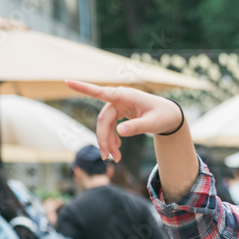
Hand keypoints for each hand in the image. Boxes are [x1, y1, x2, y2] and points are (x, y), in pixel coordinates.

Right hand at [65, 80, 182, 161]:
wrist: (170, 116)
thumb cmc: (163, 116)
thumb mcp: (153, 124)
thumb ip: (137, 127)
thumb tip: (119, 132)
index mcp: (126, 96)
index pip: (102, 92)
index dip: (84, 88)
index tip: (67, 81)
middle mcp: (120, 98)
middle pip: (104, 119)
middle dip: (103, 138)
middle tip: (106, 157)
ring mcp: (119, 105)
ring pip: (105, 124)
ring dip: (107, 141)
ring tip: (115, 158)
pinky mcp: (120, 112)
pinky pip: (111, 126)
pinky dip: (112, 138)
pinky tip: (117, 149)